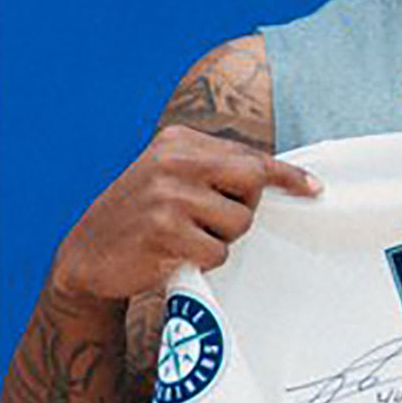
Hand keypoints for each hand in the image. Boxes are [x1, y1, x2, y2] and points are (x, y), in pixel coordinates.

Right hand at [49, 125, 321, 302]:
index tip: (314, 188)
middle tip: (212, 221)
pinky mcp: (164, 230)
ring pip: (239, 222)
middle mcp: (173, 161)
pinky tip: (176, 255)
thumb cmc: (140, 220)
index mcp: (178, 141)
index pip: (249, 156)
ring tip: (185, 238)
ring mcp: (168, 194)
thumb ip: (212, 170)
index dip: (286, 175)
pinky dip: (205, 261)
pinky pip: (218, 251)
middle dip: (244, 208)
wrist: (87, 256)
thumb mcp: (169, 178)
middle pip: (252, 182)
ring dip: (220, 239)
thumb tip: (272, 176)